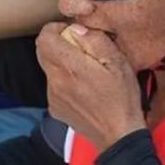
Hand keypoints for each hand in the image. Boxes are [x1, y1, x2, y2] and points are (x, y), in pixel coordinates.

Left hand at [36, 23, 145, 150]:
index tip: (70, 32)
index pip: (44, 38)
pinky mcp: (55, 108)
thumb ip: (95, 40)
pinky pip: (54, 85)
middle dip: (58, 44)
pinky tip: (84, 88)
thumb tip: (77, 30)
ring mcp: (53, 96)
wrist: (118, 135)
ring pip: (49, 68)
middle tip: (80, 48)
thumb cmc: (122, 99)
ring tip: (86, 71)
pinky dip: (64, 81)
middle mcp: (56, 81)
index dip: (55, 29)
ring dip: (62, 63)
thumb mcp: (118, 62)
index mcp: (70, 67)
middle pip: (42, 51)